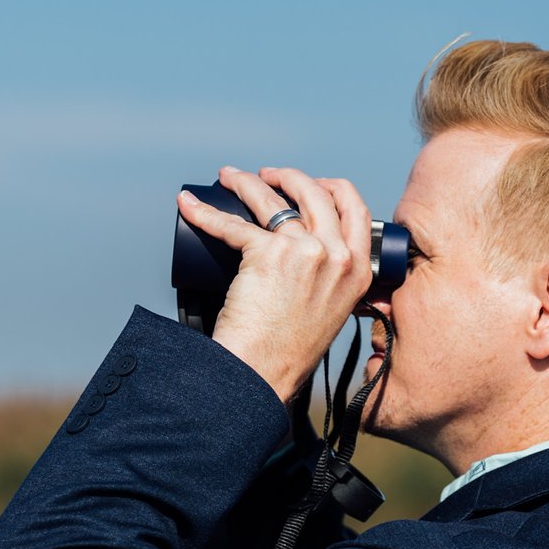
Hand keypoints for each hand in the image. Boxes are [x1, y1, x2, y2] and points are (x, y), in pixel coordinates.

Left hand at [177, 166, 372, 401]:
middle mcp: (338, 256)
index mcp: (359, 270)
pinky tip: (189, 205)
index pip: (355, 209)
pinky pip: (231, 223)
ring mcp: (306, 251)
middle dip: (287, 176)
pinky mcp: (268, 254)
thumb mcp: (330, 311)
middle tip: (265, 177)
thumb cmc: (288, 352)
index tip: (310, 184)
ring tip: (228, 177)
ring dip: (245, 182)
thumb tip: (309, 262)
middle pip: (315, 192)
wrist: (264, 373)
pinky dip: (204, 212)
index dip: (330, 188)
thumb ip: (330, 284)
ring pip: (272, 199)